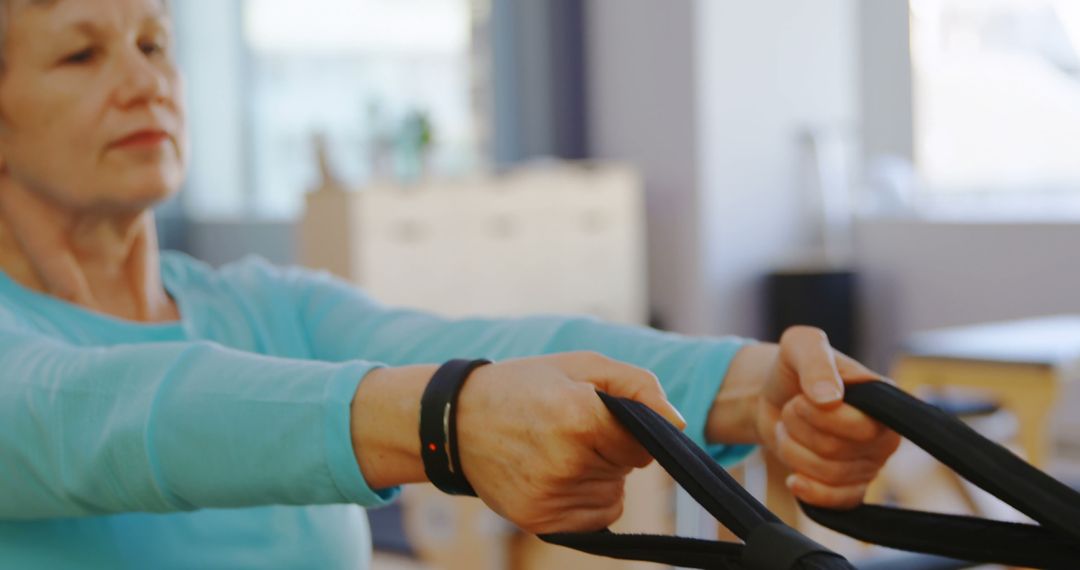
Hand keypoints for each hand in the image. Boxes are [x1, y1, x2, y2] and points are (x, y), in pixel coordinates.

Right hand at [457, 352, 684, 533]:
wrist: (458, 420)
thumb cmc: (527, 385)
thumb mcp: (582, 364)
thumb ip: (639, 385)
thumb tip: (678, 424)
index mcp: (579, 417)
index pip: (643, 440)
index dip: (626, 426)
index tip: (596, 414)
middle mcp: (566, 462)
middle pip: (628, 468)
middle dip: (612, 449)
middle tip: (569, 428)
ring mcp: (551, 496)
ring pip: (614, 495)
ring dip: (599, 476)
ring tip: (557, 450)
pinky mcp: (540, 521)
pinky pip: (596, 518)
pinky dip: (586, 500)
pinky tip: (554, 474)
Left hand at [708, 326, 900, 508]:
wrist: (773, 396)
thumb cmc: (795, 367)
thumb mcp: (800, 345)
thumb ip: (816, 362)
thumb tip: (830, 398)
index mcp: (884, 399)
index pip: (863, 426)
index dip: (821, 416)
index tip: (800, 397)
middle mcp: (885, 434)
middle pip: (838, 451)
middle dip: (800, 429)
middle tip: (791, 410)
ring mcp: (870, 463)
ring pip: (829, 476)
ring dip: (794, 450)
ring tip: (790, 429)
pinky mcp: (851, 486)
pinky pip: (838, 503)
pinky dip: (810, 492)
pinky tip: (794, 478)